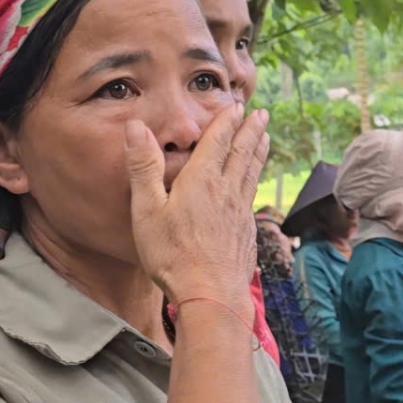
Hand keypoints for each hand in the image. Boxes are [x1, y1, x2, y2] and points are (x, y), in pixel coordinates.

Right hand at [125, 106, 270, 315]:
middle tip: (261, 113)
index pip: (218, 141)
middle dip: (250, 130)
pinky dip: (255, 182)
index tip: (236, 105)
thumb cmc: (173, 256)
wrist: (212, 297)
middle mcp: (227, 192)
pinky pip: (252, 198)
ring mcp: (240, 214)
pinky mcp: (246, 234)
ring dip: (258, 152)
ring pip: (251, 174)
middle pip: (242, 153)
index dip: (226, 121)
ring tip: (265, 138)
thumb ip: (144, 168)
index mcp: (203, 181)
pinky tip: (253, 187)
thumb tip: (136, 127)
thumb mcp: (148, 211)